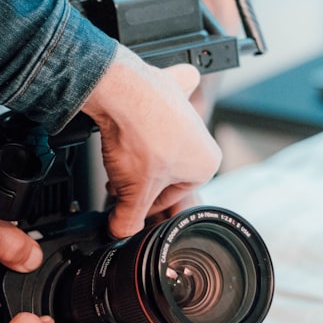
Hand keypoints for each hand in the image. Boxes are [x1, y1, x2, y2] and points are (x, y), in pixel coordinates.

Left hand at [82, 46, 221, 239]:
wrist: (120, 93)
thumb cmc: (139, 137)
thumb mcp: (132, 192)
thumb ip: (128, 220)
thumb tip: (121, 233)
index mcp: (205, 164)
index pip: (171, 197)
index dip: (143, 206)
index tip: (127, 209)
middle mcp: (201, 135)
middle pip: (165, 170)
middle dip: (139, 181)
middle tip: (117, 188)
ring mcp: (185, 110)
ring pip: (161, 142)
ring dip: (139, 155)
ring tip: (117, 160)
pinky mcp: (168, 89)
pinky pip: (167, 98)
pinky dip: (161, 101)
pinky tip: (149, 108)